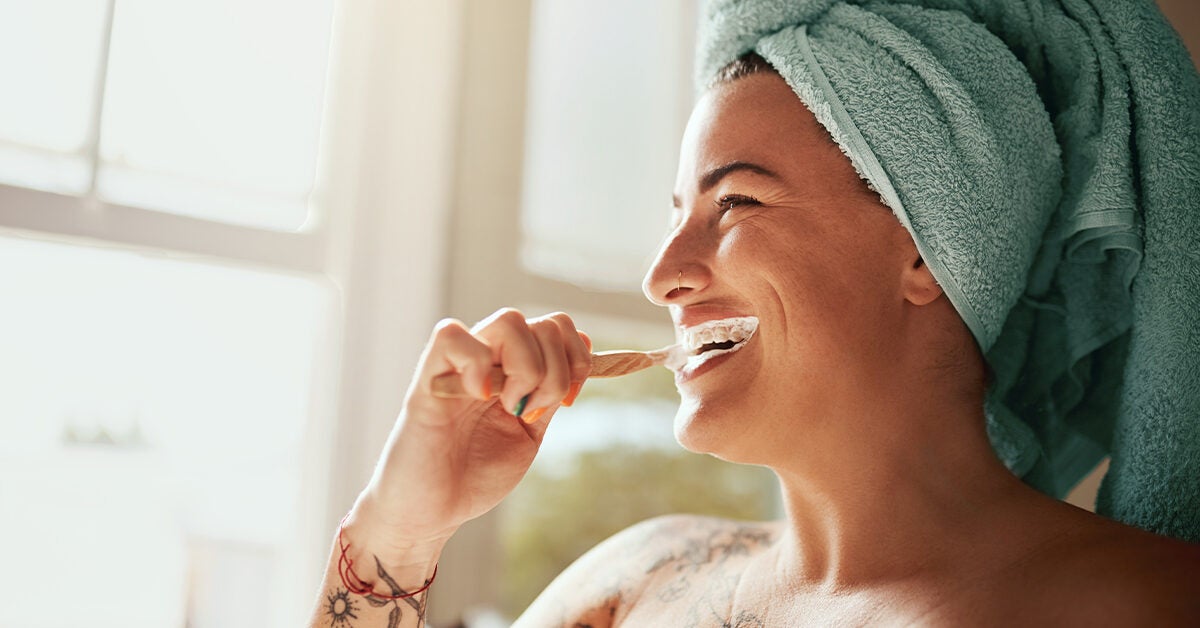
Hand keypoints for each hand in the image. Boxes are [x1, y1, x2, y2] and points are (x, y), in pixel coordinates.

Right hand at [346, 309, 591, 567]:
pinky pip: (451, 334)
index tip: (567, 402)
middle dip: (557, 373)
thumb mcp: (529, 436)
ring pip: (509, 321)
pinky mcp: (427, 378)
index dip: (578, 359)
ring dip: (526, 369)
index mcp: (513, 370)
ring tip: (509, 408)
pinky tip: (479, 397)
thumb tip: (586, 353)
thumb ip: (550, 396)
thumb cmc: (474, 477)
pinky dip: (477, 363)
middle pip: (544, 324)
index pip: (558, 328)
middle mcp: (488, 359)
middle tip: (532, 414)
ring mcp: (459, 365)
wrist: (430, 513)